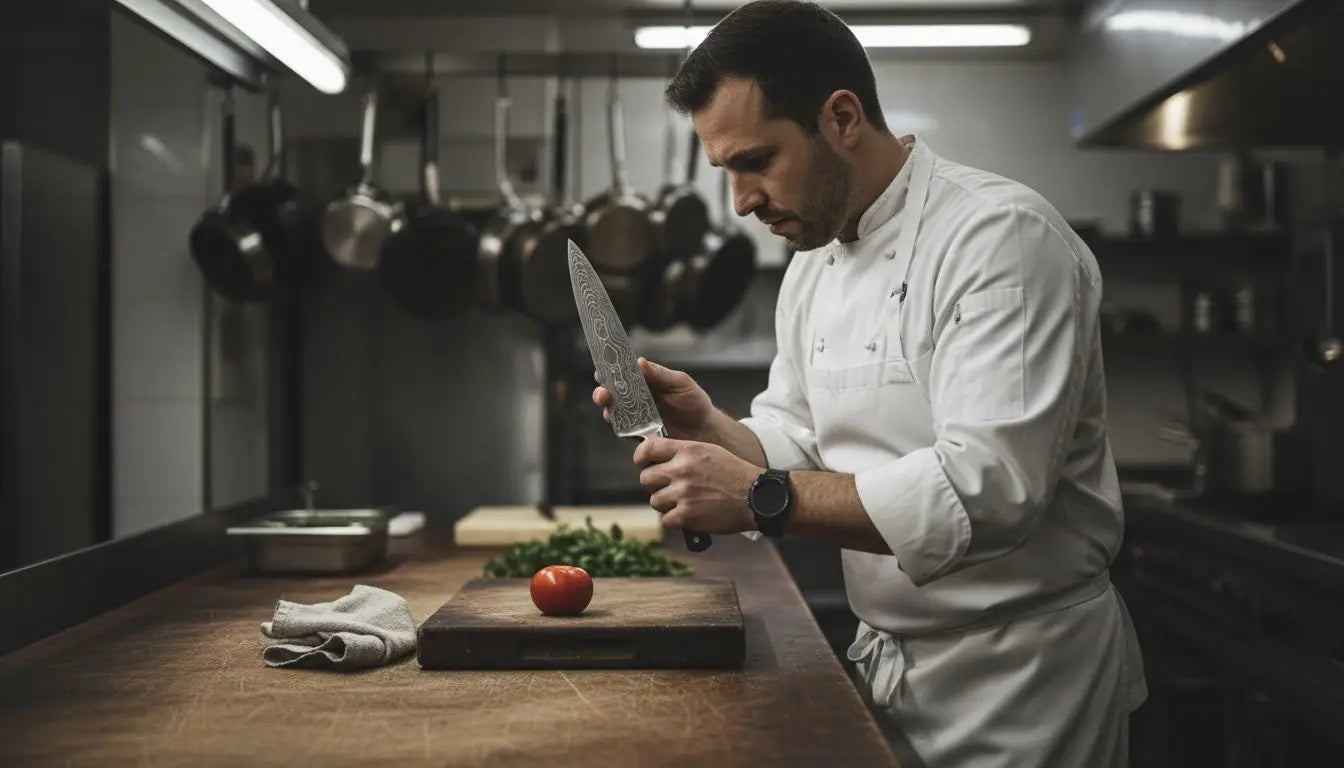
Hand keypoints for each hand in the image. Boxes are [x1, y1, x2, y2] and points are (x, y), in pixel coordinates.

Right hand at [592, 358, 714, 440]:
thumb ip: (660, 374)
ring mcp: (635, 418)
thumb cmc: (694, 402)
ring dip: (608, 411)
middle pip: (610, 395)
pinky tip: (626, 426)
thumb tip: (639, 361)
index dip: (608, 372)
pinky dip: (622, 429)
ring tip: (609, 410)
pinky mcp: (639, 436)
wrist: (705, 430)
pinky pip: (625, 432)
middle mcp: (635, 400)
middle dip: (601, 393)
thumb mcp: (680, 383)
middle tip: (603, 394)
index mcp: (643, 382)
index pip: (620, 375)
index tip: (601, 371)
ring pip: (613, 414)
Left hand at [633, 437, 759, 534]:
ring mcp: (683, 493)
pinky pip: (666, 520)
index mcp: (687, 451)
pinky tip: (690, 515)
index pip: (648, 449)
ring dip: (666, 504)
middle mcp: (682, 470)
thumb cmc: (735, 474)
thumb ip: (683, 453)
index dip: (641, 457)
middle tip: (669, 488)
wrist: (756, 497)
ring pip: (655, 500)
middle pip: (646, 478)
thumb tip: (658, 457)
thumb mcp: (709, 451)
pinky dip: (676, 520)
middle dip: (654, 485)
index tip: (643, 463)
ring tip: (684, 502)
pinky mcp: (687, 515)